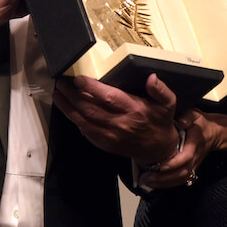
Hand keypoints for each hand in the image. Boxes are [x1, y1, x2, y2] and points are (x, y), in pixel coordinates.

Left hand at [53, 73, 179, 164]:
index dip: (92, 88)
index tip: (79, 79)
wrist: (158, 150)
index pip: (109, 98)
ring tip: (57, 94)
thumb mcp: (168, 103)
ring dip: (68, 107)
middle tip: (61, 83)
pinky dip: (74, 120)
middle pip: (90, 109)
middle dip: (72, 95)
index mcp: (134, 110)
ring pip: (84, 121)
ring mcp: (110, 136)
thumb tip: (152, 77)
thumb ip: (161, 90)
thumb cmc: (160, 121)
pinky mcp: (105, 143)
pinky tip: (67, 109)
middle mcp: (120, 124)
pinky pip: (86, 132)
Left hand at [138, 108, 218, 188]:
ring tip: (147, 182)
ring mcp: (193, 165)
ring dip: (164, 183)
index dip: (173, 163)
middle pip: (181, 173)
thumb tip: (179, 122)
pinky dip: (168, 184)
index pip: (185, 157)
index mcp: (194, 144)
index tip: (160, 166)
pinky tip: (155, 183)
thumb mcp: (195, 115)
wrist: (215, 133)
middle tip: (147, 178)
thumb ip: (187, 118)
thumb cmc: (202, 124)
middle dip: (164, 178)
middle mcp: (194, 158)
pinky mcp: (190, 169)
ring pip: (181, 179)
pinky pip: (181, 180)